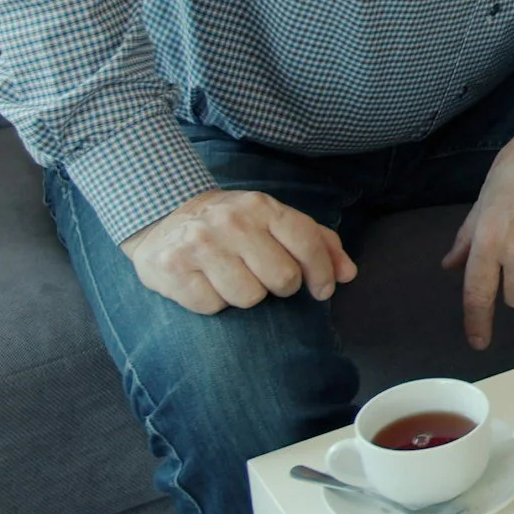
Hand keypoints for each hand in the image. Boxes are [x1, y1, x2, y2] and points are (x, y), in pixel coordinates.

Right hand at [121, 189, 356, 314]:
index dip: (322, 273)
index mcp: (262, 206)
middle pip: (282, 279)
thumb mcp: (275, 220)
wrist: (165, 216)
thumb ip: (317, 243)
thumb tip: (348, 274)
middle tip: (265, 276)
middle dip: (281, 286)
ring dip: (246, 296)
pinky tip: (207, 282)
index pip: (307, 243)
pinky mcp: (172, 268)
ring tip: (233, 276)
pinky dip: (215, 302)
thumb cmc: (234, 224)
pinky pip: (213, 307)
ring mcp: (199, 244)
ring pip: (249, 298)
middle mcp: (231, 222)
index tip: (322, 290)